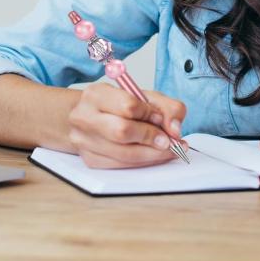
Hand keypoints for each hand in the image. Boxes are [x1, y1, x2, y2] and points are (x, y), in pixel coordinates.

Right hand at [68, 82, 187, 168]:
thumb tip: (175, 129)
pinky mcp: (89, 159)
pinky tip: (154, 155)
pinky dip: (143, 162)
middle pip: (122, 132)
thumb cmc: (119, 105)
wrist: (91, 116)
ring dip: (152, 154)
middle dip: (152, 138)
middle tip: (171, 141)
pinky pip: (121, 166)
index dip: (149, 114)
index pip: (127, 106)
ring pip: (123, 154)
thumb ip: (167, 107)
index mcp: (96, 94)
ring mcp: (83, 140)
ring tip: (169, 150)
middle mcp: (84, 116)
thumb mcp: (145, 96)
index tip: (161, 118)